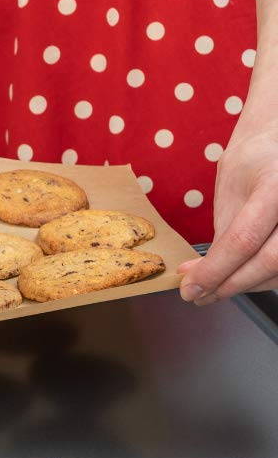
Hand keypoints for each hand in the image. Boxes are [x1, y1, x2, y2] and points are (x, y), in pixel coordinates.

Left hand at [178, 107, 277, 303]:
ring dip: (245, 286)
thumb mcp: (230, 189)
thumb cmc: (254, 162)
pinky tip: (238, 279)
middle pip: (270, 261)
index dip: (215, 270)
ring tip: (212, 289)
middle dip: (230, 284)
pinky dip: (263, 280)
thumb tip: (198, 277)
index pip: (244, 239)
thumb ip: (223, 233)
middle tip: (198, 295)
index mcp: (275, 185)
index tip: (190, 288)